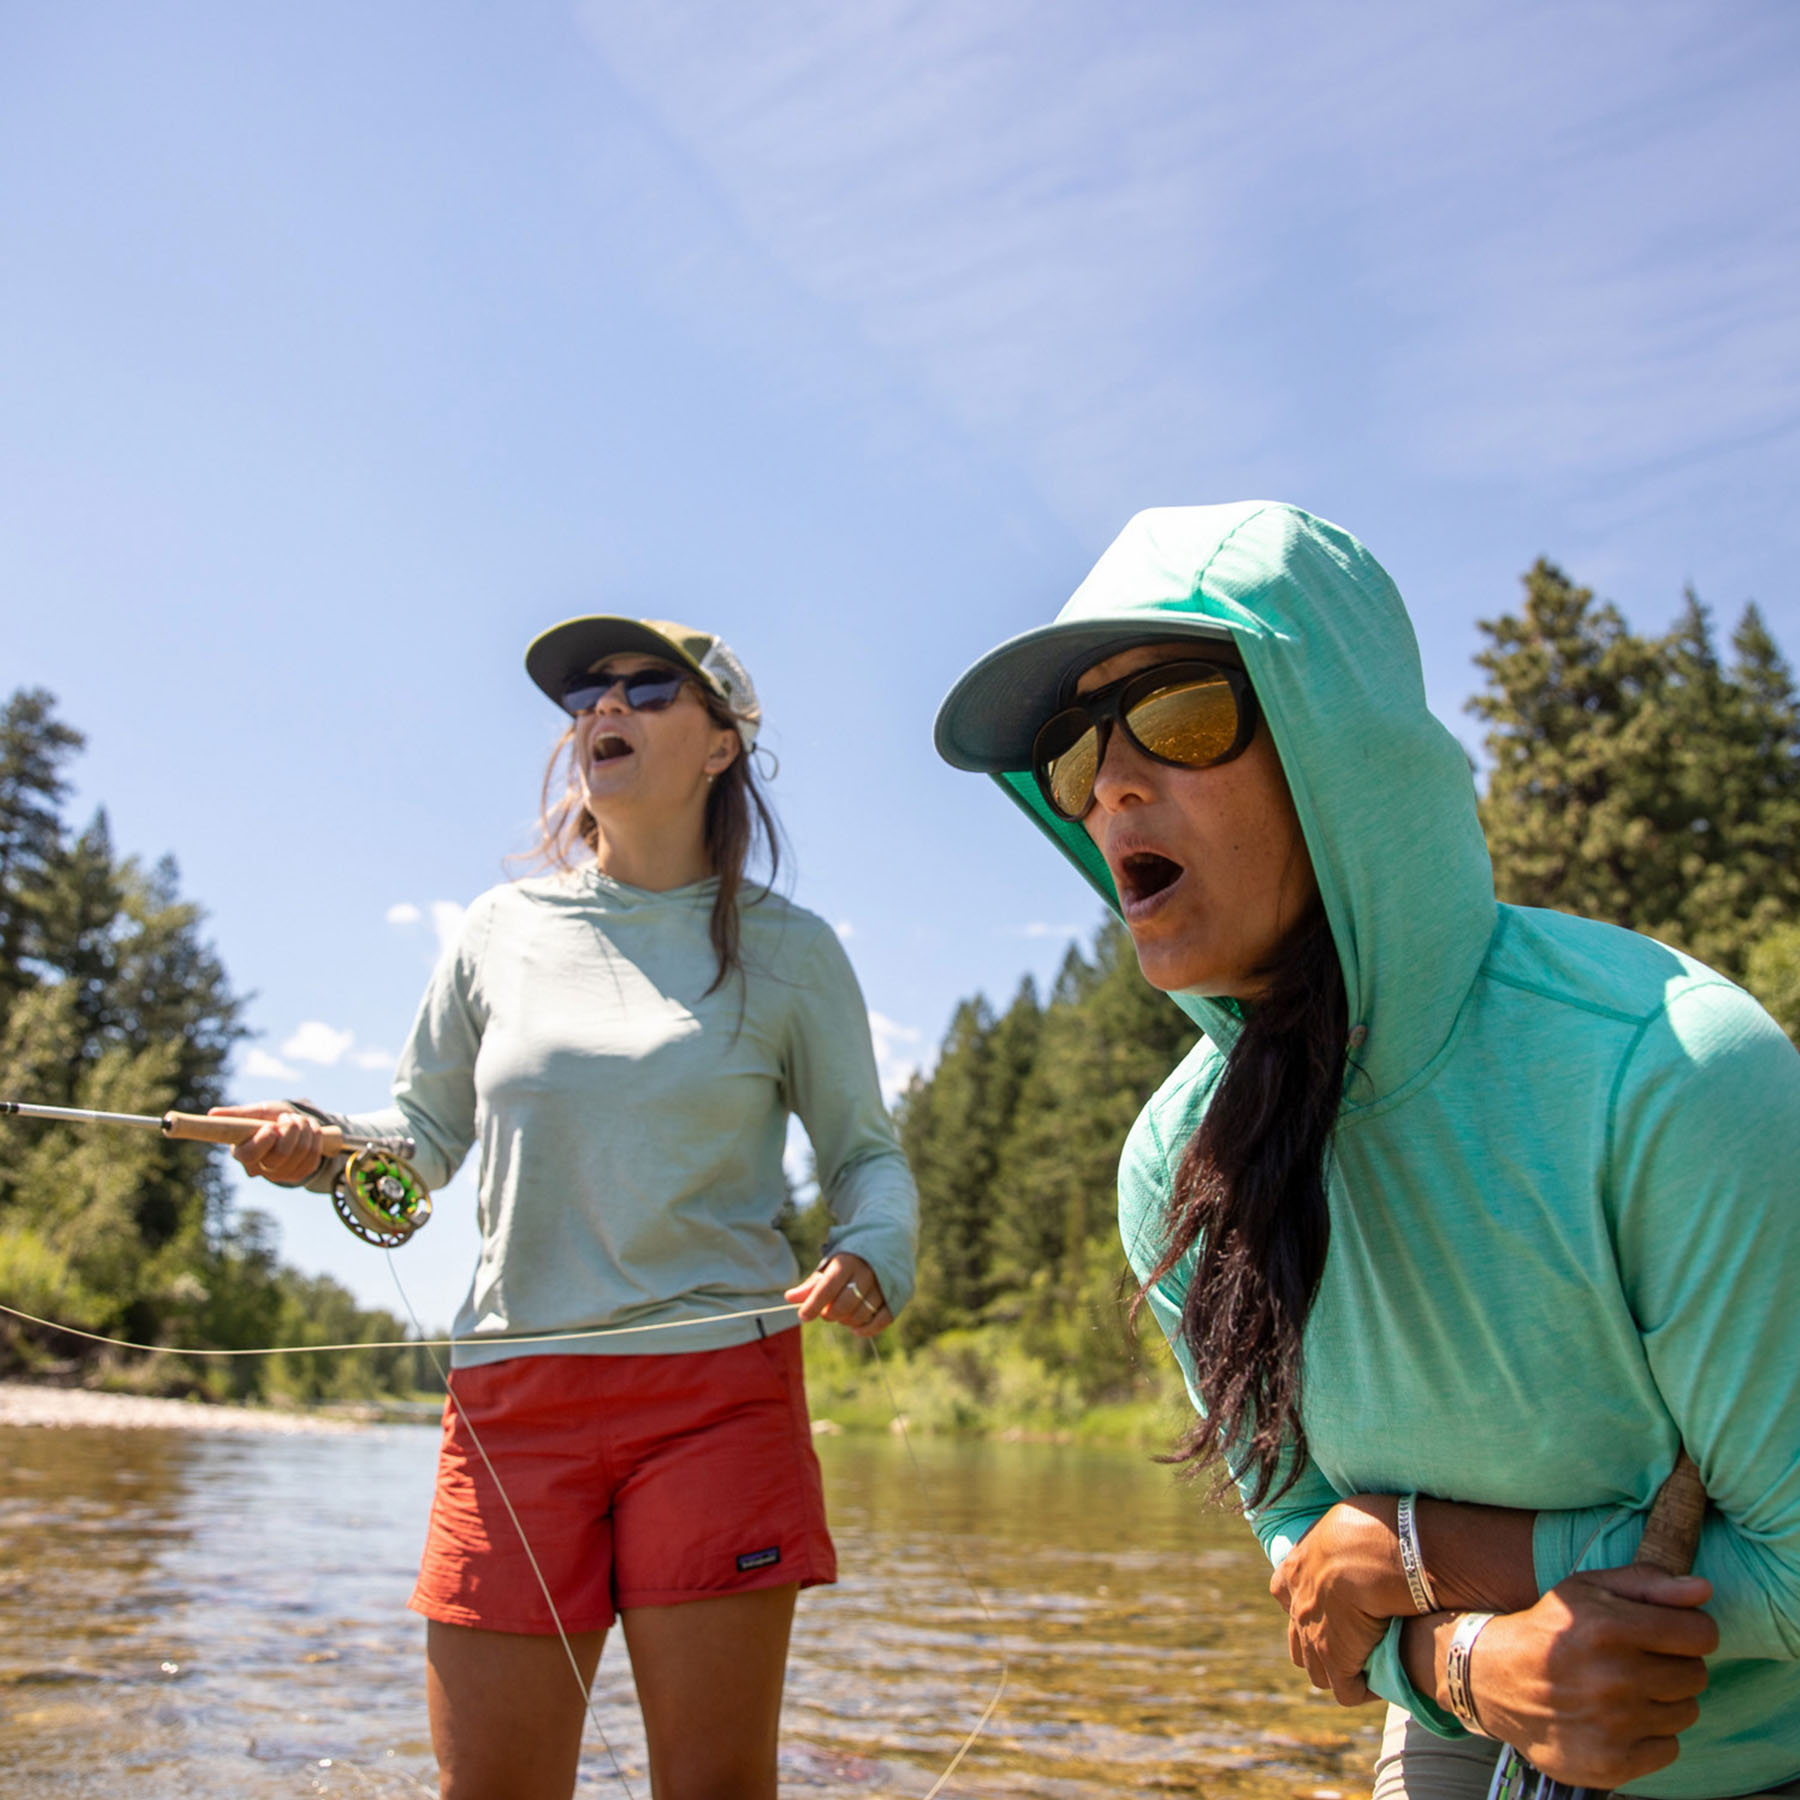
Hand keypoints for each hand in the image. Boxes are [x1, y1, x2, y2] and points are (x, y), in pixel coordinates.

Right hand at [209, 1102, 326, 1184]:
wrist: (292, 1125)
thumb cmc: (268, 1118)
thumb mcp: (254, 1113)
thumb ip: (236, 1114)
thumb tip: (212, 1114)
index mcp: (243, 1153)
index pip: (250, 1155)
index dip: (263, 1140)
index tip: (270, 1125)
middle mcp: (261, 1169)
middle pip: (281, 1155)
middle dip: (291, 1130)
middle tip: (288, 1117)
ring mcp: (282, 1174)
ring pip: (302, 1152)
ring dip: (305, 1129)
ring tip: (298, 1120)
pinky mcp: (301, 1173)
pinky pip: (314, 1156)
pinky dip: (315, 1136)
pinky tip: (309, 1128)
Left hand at [785, 1253, 890, 1336]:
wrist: (887, 1240)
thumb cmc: (852, 1257)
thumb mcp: (831, 1264)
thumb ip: (812, 1283)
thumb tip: (789, 1298)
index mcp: (848, 1261)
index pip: (827, 1288)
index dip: (813, 1305)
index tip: (803, 1316)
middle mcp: (867, 1272)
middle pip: (843, 1306)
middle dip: (830, 1315)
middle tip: (826, 1312)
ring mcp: (884, 1285)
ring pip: (860, 1315)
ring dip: (846, 1322)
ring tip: (842, 1314)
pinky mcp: (896, 1296)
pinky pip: (881, 1321)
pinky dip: (866, 1330)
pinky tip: (855, 1329)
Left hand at [1271, 1496, 1411, 1705]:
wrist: (1368, 1552)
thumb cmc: (1362, 1524)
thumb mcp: (1339, 1520)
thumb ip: (1335, 1534)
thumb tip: (1351, 1528)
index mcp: (1291, 1571)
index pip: (1287, 1597)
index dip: (1310, 1605)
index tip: (1336, 1606)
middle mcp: (1295, 1606)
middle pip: (1298, 1639)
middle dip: (1320, 1644)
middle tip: (1353, 1639)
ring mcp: (1312, 1637)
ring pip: (1318, 1670)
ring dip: (1340, 1670)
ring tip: (1367, 1664)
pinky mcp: (1336, 1661)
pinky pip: (1346, 1691)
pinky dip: (1362, 1690)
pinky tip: (1382, 1679)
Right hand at [1458, 1565, 1715, 1786]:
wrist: (1497, 1680)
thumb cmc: (1551, 1629)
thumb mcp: (1587, 1589)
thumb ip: (1648, 1583)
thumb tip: (1704, 1590)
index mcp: (1608, 1627)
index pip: (1700, 1634)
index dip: (1693, 1630)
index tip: (1673, 1632)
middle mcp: (1613, 1677)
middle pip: (1697, 1674)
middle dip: (1677, 1664)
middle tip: (1641, 1660)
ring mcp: (1613, 1725)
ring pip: (1686, 1712)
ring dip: (1665, 1700)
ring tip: (1628, 1689)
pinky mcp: (1612, 1762)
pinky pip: (1670, 1748)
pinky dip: (1652, 1734)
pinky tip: (1620, 1718)